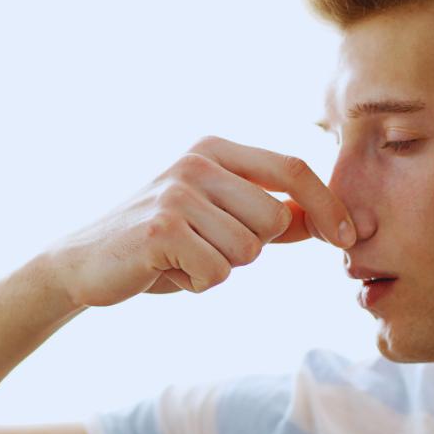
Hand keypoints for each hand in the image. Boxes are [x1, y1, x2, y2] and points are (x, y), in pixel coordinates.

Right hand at [42, 135, 355, 307]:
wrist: (85, 263)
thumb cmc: (162, 245)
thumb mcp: (218, 221)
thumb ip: (270, 215)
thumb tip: (326, 220)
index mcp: (216, 150)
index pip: (292, 168)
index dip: (328, 205)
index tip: (348, 238)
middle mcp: (198, 161)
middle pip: (274, 220)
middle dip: (250, 249)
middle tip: (205, 248)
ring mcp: (178, 192)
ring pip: (248, 252)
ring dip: (220, 268)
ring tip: (183, 258)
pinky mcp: (162, 229)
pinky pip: (218, 273)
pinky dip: (198, 283)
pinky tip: (166, 271)